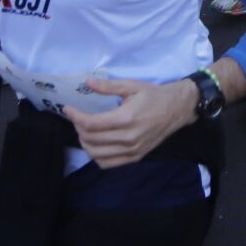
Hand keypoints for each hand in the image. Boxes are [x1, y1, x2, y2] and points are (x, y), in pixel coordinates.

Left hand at [64, 76, 196, 168]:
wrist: (177, 109)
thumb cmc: (154, 95)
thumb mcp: (132, 86)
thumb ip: (108, 86)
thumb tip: (87, 82)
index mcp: (126, 118)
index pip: (91, 124)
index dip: (75, 117)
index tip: (67, 109)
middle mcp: (128, 138)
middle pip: (90, 140)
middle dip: (78, 128)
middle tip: (77, 117)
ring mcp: (131, 151)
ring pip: (96, 154)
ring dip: (85, 143)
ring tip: (84, 130)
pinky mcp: (135, 158)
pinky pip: (107, 164)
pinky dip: (96, 156)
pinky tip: (95, 143)